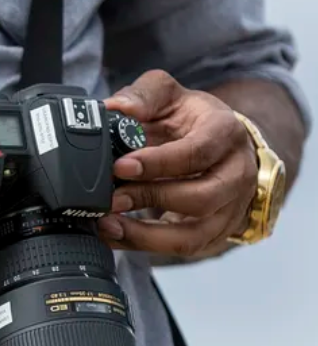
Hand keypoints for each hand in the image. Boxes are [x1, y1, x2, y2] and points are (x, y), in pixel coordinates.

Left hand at [98, 70, 258, 257]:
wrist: (219, 146)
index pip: (197, 152)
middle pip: (200, 198)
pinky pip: (182, 249)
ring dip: (146, 236)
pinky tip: (115, 236)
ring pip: (194, 235)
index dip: (158, 163)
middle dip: (151, 199)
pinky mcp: (215, 233)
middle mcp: (236, 174)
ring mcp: (230, 209)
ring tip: (108, 226)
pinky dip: (144, 246)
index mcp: (226, 134)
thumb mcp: (170, 96)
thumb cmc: (191, 121)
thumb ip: (143, 96)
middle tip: (110, 199)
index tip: (121, 166)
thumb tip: (117, 107)